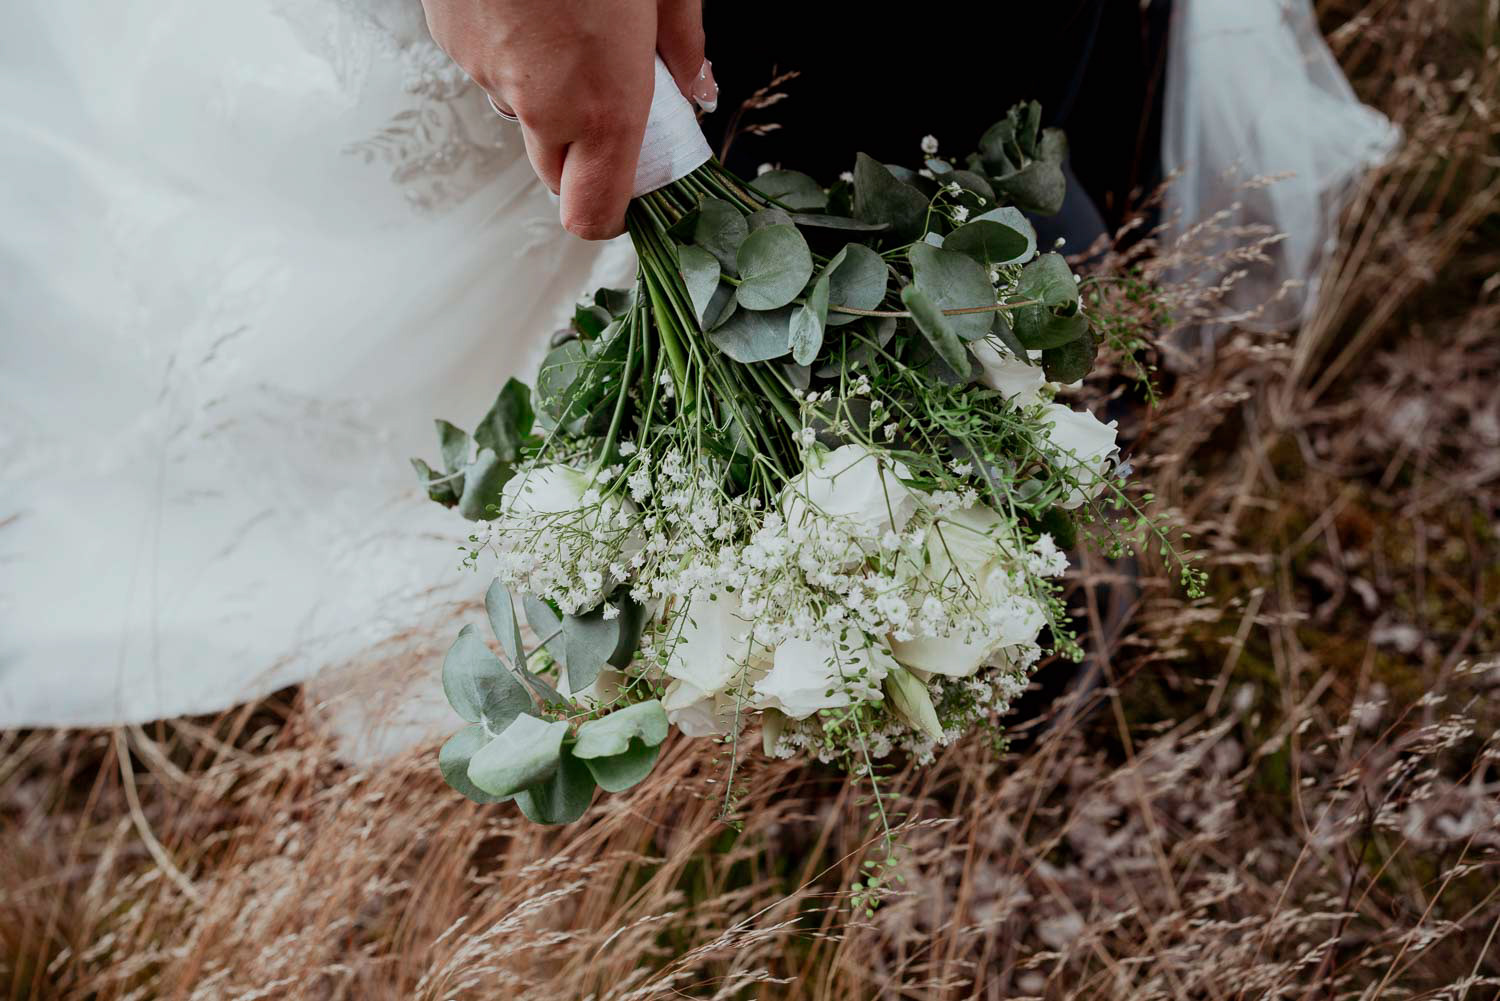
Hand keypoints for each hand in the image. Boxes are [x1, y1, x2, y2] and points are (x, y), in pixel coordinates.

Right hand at [422, 0, 713, 239]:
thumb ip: (681, 40)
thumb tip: (696, 80)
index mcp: (604, 101)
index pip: (594, 212)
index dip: (610, 210)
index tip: (633, 187)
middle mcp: (540, 101)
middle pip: (557, 171)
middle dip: (586, 146)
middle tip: (612, 90)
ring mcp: (486, 69)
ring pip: (522, 110)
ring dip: (547, 88)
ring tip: (569, 21)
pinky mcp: (448, 35)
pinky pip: (488, 64)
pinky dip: (511, 45)